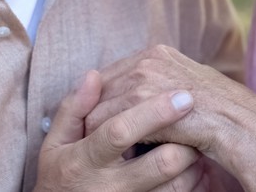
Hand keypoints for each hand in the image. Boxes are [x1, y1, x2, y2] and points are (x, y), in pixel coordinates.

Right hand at [35, 70, 208, 191]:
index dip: (153, 113)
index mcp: (86, 159)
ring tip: (199, 142)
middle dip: (186, 140)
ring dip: (194, 162)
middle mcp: (109, 185)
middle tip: (199, 118)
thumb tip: (94, 75)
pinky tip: (198, 168)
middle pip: (160, 163)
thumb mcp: (56, 142)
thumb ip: (73, 109)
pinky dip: (194, 183)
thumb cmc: (61, 170)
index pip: (120, 132)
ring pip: (176, 186)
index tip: (182, 96)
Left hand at [84, 46, 255, 191]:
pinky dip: (102, 140)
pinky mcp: (142, 100)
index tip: (92, 120)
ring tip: (95, 149)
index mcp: (158, 52)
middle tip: (87, 137)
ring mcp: (145, 77)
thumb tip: (129, 94)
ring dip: (94, 129)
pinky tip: (108, 155)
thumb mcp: (181, 94)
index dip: (100, 98)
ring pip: (98, 104)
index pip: (112, 73)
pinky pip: (105, 122)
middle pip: (100, 85)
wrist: (242, 128)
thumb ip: (157, 88)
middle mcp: (149, 58)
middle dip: (92, 112)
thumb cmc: (215, 116)